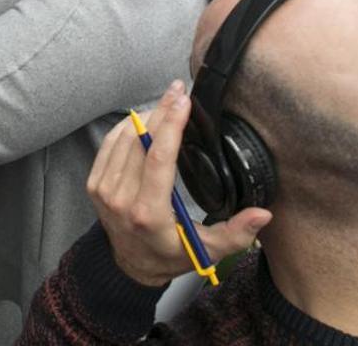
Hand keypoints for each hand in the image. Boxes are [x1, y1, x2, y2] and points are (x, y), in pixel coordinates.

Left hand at [87, 82, 271, 286]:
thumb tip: (263, 214)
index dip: (171, 124)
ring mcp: (104, 191)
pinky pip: (109, 144)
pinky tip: (145, 118)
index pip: (158, 157)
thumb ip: (236, 234)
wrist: (130, 266)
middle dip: (161, 111)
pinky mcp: (95, 184)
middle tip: (179, 91)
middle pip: (140, 141)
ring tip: (167, 103)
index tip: (184, 101)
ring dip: (146, 116)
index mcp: (149, 214)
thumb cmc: (170, 255)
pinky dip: (127, 126)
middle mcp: (121, 200)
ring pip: (124, 138)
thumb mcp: (207, 251)